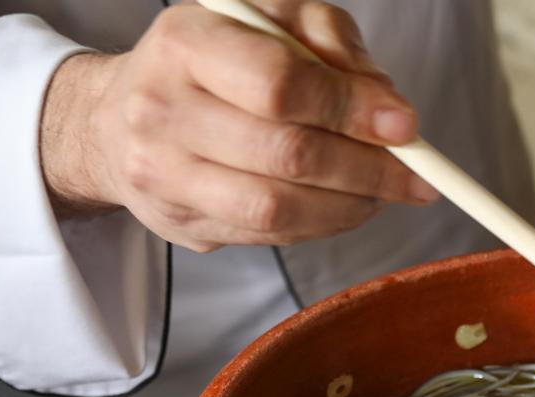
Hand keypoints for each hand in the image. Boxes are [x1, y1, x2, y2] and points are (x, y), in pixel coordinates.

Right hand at [39, 0, 437, 251]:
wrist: (117, 116)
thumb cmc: (214, 60)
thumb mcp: (268, 19)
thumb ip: (328, 41)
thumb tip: (386, 103)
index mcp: (185, 42)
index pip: (280, 83)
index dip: (351, 108)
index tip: (405, 124)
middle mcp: (162, 108)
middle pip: (287, 154)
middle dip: (368, 168)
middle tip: (416, 174)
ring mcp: (164, 174)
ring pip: (279, 208)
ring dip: (351, 206)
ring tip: (387, 192)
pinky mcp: (179, 222)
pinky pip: (269, 236)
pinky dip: (323, 224)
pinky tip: (347, 206)